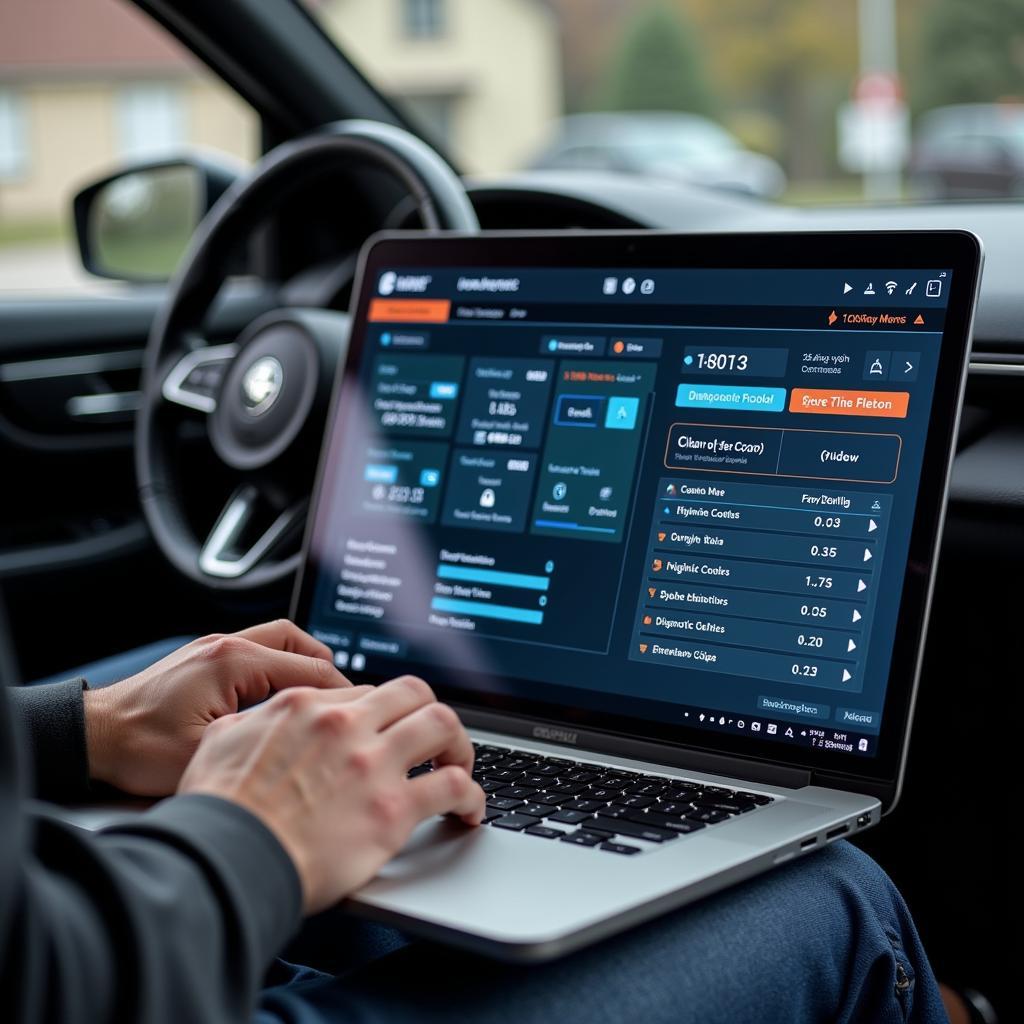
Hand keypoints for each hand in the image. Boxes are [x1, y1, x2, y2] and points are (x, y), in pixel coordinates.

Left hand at [84, 621, 349, 795]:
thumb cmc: (138, 748)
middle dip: (330, 673)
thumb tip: (307, 739)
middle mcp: (227, 646)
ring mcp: (215, 647)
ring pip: (281, 639)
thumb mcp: (209, 752)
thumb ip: (262, 738)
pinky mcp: (206, 657)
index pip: (310, 671)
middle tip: (348, 702)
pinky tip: (286, 693)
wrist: (92, 736)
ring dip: (306, 663)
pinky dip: (282, 664)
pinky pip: (259, 648)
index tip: (364, 712)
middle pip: (301, 644)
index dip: (342, 695)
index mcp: (234, 663)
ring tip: (324, 695)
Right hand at [178, 674, 484, 914]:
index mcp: (305, 706)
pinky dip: (471, 796)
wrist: (227, 860)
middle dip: (430, 712)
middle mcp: (344, 725)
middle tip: (436, 740)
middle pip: (414, 692)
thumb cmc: (217, 810)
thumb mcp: (220, 742)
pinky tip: (469, 811)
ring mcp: (372, 764)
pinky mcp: (392, 810)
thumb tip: (257, 721)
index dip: (384, 712)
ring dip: (460, 745)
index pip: (365, 692)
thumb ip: (250, 722)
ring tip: (462, 766)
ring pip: (443, 724)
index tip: (391, 731)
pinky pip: (453, 787)